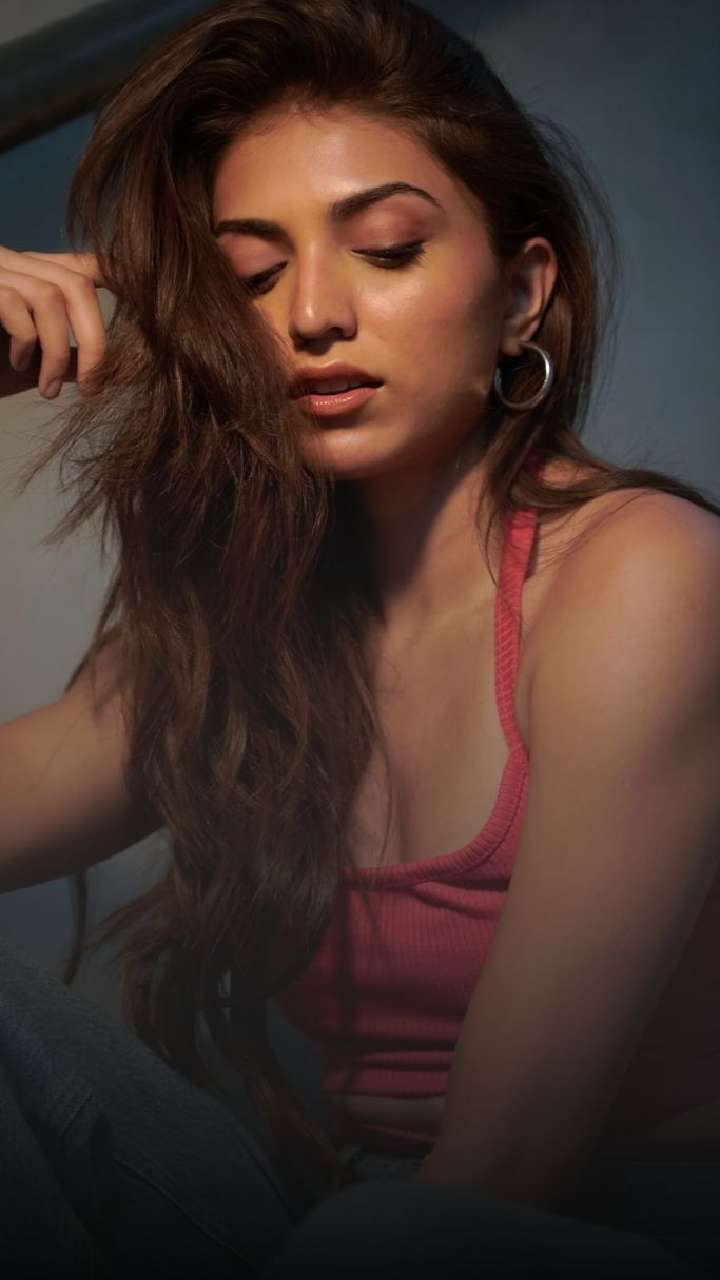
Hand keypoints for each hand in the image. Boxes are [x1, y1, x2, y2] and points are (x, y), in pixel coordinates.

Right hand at [0, 246, 108, 399]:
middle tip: (92, 385)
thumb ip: (72, 360)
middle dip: (94, 340)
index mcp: (31, 275)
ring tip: (47, 389)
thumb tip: (123, 371)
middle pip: (76, 283)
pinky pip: (14, 304)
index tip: (146, 303)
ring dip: (57, 352)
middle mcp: (13, 263)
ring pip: (50, 296)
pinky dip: (25, 342)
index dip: (118, 276)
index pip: (82, 264)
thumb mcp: (36, 363)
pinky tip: (16, 365)